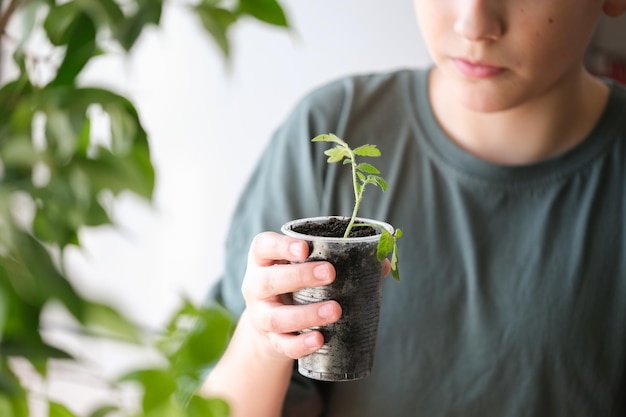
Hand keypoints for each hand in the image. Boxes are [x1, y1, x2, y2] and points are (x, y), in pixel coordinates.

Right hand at [240, 232, 341, 360]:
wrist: (270, 326)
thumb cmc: (294, 286)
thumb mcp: (303, 268)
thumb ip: (337, 261)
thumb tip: (382, 264)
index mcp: (263, 261)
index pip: (262, 246)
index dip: (281, 246)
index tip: (305, 248)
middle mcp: (256, 287)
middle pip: (268, 281)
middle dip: (299, 276)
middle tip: (330, 273)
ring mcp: (261, 316)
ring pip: (276, 317)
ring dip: (306, 314)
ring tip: (335, 310)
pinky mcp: (271, 341)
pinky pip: (283, 345)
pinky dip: (300, 344)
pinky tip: (319, 340)